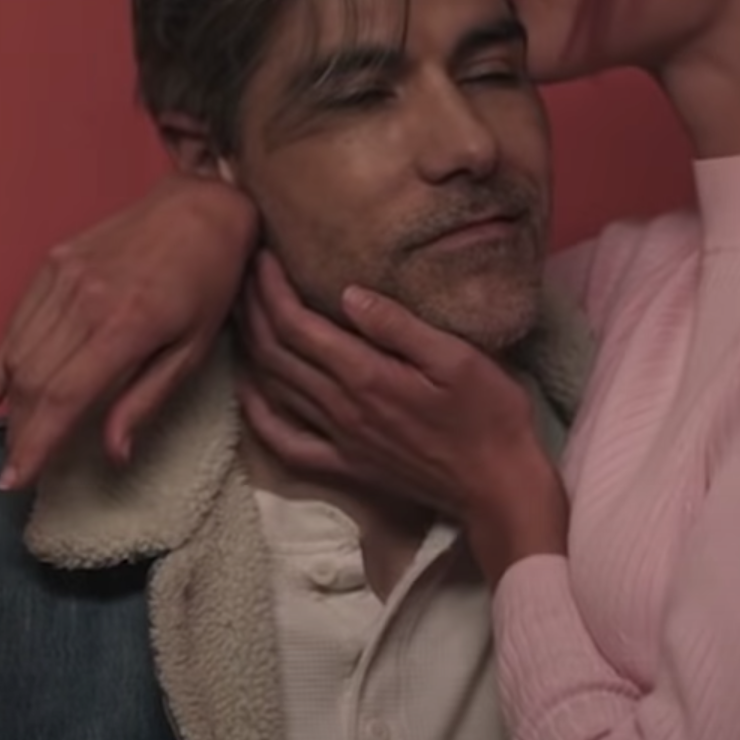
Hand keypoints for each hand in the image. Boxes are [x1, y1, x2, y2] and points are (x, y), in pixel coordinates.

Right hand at [0, 173, 258, 486]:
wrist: (202, 207)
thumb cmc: (210, 281)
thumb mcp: (195, 348)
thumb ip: (148, 400)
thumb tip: (113, 452)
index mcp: (127, 325)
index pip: (64, 398)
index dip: (36, 445)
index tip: (16, 480)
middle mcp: (86, 299)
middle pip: (34, 381)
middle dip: (21, 432)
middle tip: (16, 468)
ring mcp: (65, 276)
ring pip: (20, 353)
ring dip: (13, 402)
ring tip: (16, 437)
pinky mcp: (54, 262)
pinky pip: (19, 320)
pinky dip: (4, 359)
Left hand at [237, 253, 568, 582]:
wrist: (498, 486)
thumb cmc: (490, 415)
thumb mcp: (459, 359)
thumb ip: (400, 326)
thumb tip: (349, 293)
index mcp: (367, 376)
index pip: (297, 325)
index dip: (271, 288)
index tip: (262, 254)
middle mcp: (342, 408)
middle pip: (275, 352)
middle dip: (253, 307)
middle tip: (243, 270)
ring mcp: (340, 439)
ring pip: (274, 389)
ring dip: (250, 348)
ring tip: (241, 312)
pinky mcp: (346, 465)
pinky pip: (286, 442)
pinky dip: (258, 414)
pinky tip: (249, 392)